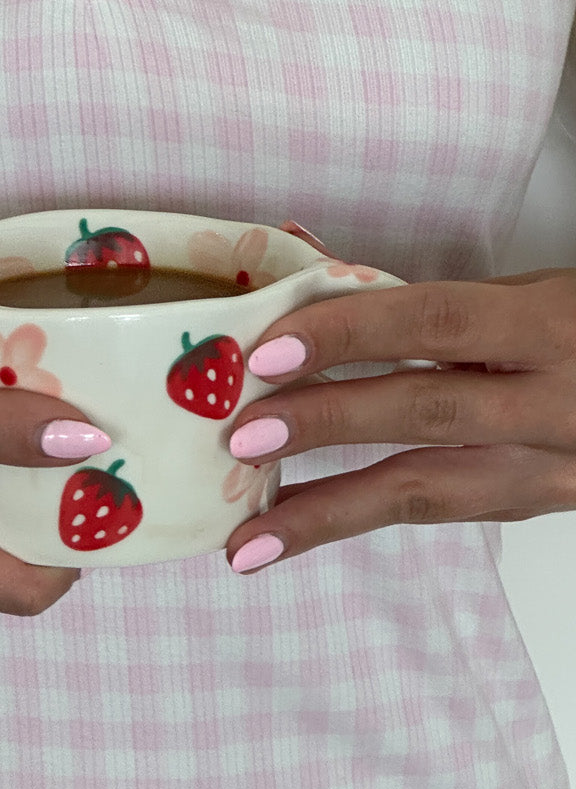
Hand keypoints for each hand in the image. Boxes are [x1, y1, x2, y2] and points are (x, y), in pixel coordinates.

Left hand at [223, 269, 575, 572]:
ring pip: (426, 491)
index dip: (351, 332)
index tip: (270, 352)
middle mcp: (554, 401)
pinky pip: (436, 515)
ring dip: (328, 511)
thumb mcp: (523, 295)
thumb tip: (302, 254)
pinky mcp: (531, 507)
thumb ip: (420, 294)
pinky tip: (295, 531)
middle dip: (327, 423)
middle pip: (426, 410)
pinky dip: (358, 521)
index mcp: (549, 324)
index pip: (436, 322)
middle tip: (242, 437)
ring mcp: (547, 466)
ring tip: (248, 535)